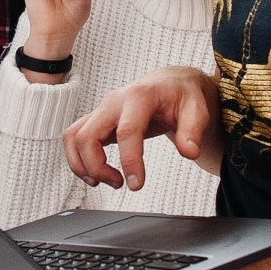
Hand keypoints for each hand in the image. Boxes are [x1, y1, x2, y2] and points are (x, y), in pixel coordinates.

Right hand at [65, 65, 220, 189]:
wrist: (169, 84)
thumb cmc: (181, 95)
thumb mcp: (197, 109)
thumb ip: (193, 130)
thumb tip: (189, 152)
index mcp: (139, 97)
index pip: (127, 131)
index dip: (129, 161)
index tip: (136, 184)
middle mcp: (114, 102)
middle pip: (88, 136)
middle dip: (97, 167)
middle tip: (119, 183)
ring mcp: (102, 110)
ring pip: (74, 137)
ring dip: (82, 165)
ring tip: (105, 181)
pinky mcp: (97, 119)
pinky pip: (75, 137)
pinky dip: (78, 158)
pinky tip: (95, 173)